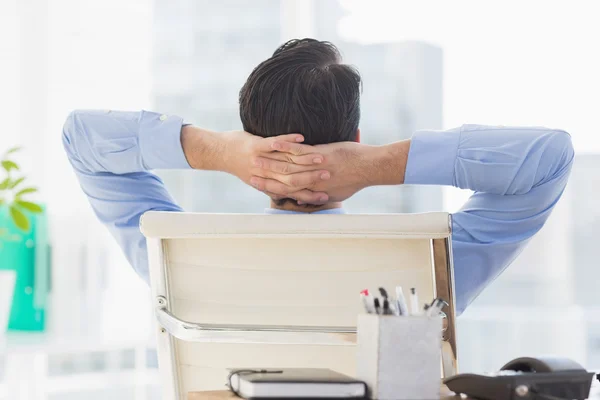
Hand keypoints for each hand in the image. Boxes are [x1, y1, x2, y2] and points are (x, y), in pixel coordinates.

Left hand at [182, 126, 332, 203]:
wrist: (221, 153)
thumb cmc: (244, 166)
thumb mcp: (262, 180)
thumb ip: (279, 188)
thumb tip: (298, 197)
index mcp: (268, 185)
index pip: (292, 193)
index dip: (310, 196)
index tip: (326, 196)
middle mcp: (265, 176)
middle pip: (292, 180)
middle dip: (312, 179)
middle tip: (329, 177)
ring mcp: (260, 161)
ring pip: (286, 163)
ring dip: (305, 160)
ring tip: (322, 158)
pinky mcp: (255, 147)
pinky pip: (274, 144)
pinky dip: (288, 141)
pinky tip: (302, 137)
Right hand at [251, 139, 410, 203]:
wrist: (371, 168)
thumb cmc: (357, 179)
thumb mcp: (338, 192)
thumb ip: (326, 194)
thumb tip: (320, 197)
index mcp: (314, 191)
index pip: (287, 192)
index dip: (270, 189)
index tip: (257, 184)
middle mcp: (312, 182)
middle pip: (282, 180)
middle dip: (265, 176)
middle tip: (250, 172)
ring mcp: (315, 168)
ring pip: (287, 166)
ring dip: (270, 162)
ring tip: (255, 157)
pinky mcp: (321, 155)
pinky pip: (300, 152)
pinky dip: (286, 147)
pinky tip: (273, 144)